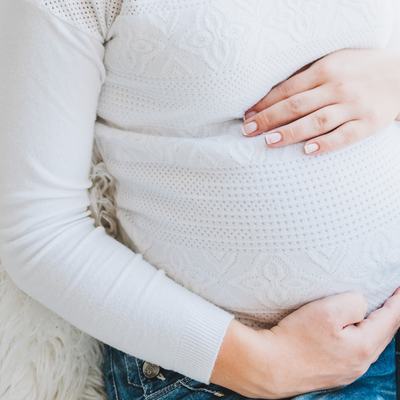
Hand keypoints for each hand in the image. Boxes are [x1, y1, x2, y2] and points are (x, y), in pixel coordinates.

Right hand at [210, 289, 399, 398]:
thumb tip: (361, 305)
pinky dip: (357, 336)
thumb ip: (353, 303)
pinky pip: (353, 351)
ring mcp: (345, 370)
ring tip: (372, 310)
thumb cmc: (296, 337)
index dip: (398, 300)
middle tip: (390, 295)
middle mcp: (359, 363)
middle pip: (382, 333)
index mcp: (363, 347)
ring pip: (367, 343)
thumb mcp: (326, 311)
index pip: (391, 319)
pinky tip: (349, 331)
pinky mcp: (331, 372)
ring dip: (373, 325)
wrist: (269, 366)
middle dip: (388, 313)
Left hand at [241, 48, 399, 154]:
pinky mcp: (368, 123)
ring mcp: (353, 106)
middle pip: (296, 106)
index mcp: (325, 70)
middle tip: (248, 131)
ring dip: (290, 132)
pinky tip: (307, 151)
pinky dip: (326, 144)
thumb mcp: (332, 62)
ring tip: (269, 142)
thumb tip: (271, 95)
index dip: (264, 104)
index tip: (246, 116)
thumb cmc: (357, 69)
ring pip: (317, 121)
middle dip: (268, 119)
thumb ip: (306, 76)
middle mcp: (337, 87)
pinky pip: (345, 136)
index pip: (287, 89)